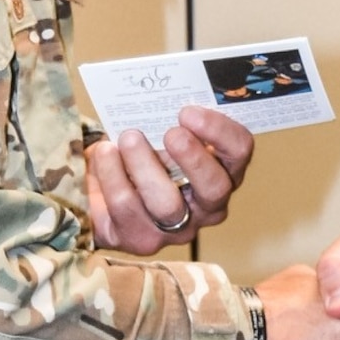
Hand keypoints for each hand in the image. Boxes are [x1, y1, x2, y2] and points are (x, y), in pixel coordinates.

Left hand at [87, 107, 253, 254]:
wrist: (100, 188)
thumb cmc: (141, 153)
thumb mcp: (160, 133)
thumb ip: (172, 122)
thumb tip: (164, 99)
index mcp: (221, 171)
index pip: (238, 152)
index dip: (219, 131)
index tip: (188, 112)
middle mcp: (207, 206)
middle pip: (216, 188)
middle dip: (194, 158)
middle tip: (172, 133)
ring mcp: (176, 228)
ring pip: (167, 203)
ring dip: (144, 165)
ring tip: (128, 138)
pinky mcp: (141, 240)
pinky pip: (127, 207)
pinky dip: (113, 174)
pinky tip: (106, 153)